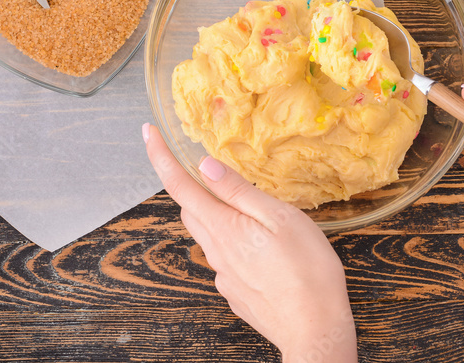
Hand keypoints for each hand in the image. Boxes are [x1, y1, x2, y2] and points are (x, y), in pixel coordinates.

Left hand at [142, 123, 356, 362]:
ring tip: (253, 214)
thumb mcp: (279, 218)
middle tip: (211, 172)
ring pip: (208, 235)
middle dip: (192, 187)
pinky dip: (236, 244)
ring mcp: (224, 275)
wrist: (315, 331)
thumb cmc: (307, 271)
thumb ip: (239, 191)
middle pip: (191, 210)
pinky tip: (266, 250)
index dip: (161, 155)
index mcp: (222, 227)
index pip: (179, 185)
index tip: (148, 132)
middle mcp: (215, 251)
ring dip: (217, 216)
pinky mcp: (236, 292)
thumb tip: (204, 165)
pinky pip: (227, 259)